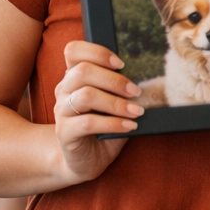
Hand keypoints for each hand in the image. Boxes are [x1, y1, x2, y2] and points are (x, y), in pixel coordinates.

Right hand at [53, 41, 137, 184]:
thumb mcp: (113, 103)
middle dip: (114, 79)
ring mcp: (61, 111)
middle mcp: (64, 90)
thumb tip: (147, 77)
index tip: (121, 63)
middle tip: (136, 91)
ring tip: (137, 111)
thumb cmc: (104, 126)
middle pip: (82, 71)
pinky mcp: (64, 132)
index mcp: (74, 77)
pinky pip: (87, 123)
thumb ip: (120, 88)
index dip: (97, 52)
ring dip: (116, 102)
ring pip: (85, 95)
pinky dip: (113, 123)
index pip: (73, 51)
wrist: (86, 159)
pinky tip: (130, 126)